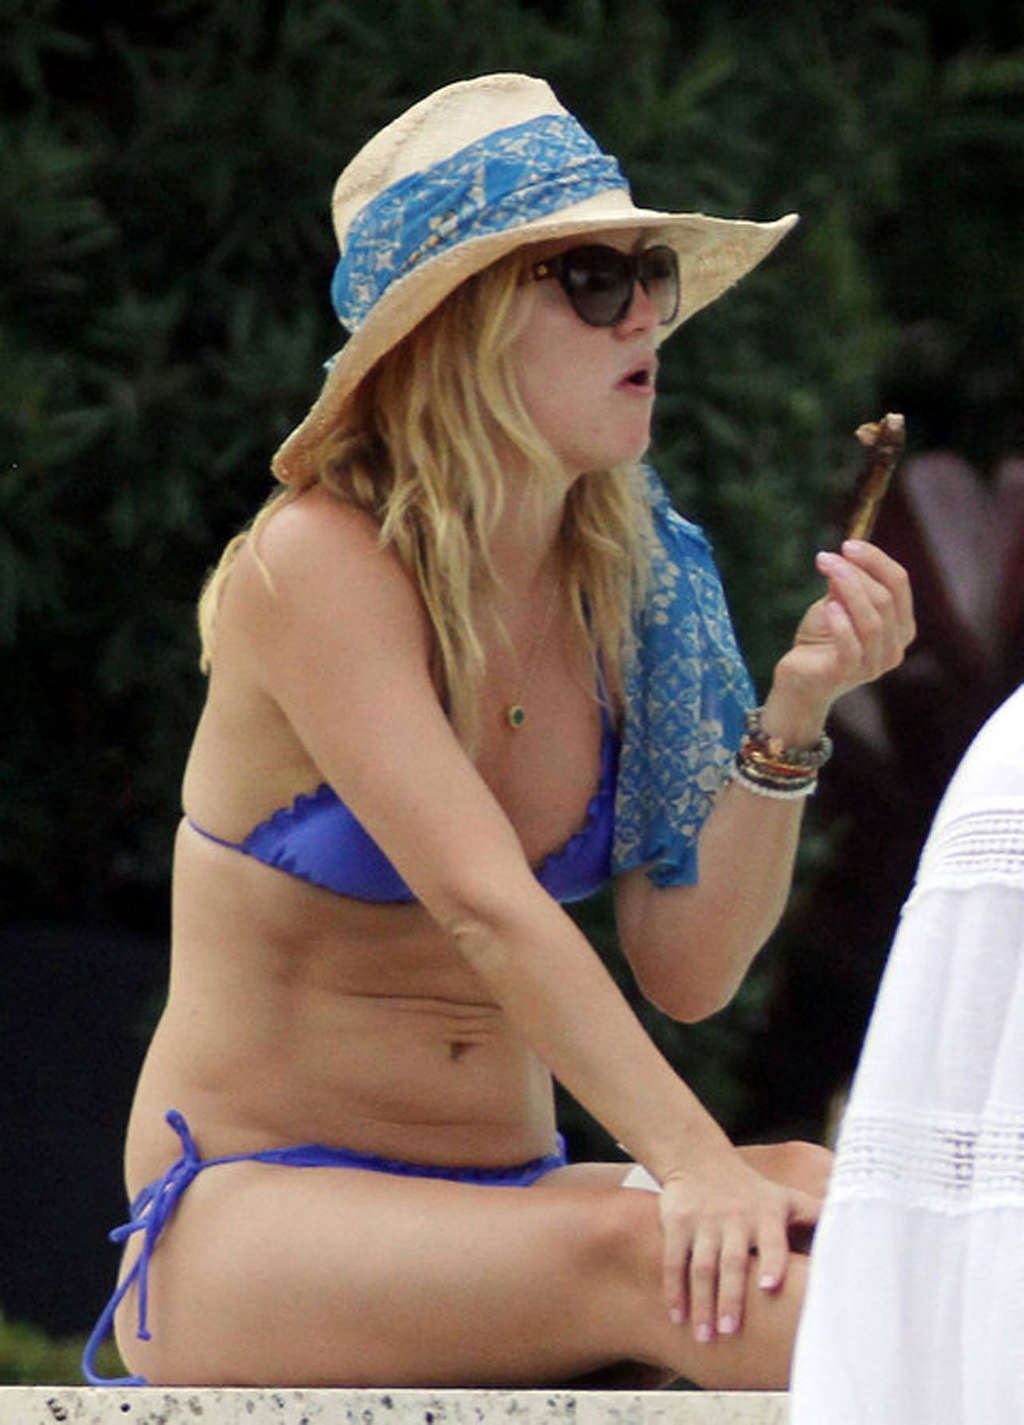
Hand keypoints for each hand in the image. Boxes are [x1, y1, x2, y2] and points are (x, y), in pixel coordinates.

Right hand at [658, 1152, 821, 1342]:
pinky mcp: (678, 1222)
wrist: (700, 1160)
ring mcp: (704, 1221)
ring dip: (702, 1302)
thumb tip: (865, 1237)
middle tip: (731, 1330)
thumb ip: (818, 1218)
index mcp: (766, 1215)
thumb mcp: (788, 1198)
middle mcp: (734, 1218)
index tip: (769, 1286)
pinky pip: (675, 1259)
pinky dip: (675, 1289)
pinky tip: (678, 1316)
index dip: (771, 1261)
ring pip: (701, 1265)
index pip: (770, 1240)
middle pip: (732, 1261)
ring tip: (705, 1336)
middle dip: (731, 1296)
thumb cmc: (753, 1190)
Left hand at [766, 540, 914, 733]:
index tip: (848, 544)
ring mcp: (875, 665)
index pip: (899, 583)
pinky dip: (841, 624)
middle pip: (886, 599)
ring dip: (848, 589)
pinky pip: (852, 647)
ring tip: (825, 572)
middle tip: (826, 558)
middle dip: (856, 572)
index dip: (875, 560)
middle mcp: (895, 647)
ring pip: (872, 621)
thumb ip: (845, 585)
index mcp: (900, 625)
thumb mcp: (834, 603)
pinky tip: (828, 608)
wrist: (800, 678)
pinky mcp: (849, 676)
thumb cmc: (821, 638)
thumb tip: (847, 557)